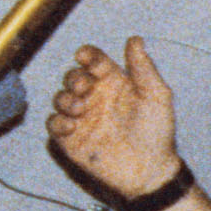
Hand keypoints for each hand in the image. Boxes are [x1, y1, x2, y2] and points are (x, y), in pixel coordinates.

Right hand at [47, 39, 181, 206]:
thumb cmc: (157, 133)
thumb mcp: (156, 96)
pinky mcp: (72, 140)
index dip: (88, 56)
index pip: (93, 61)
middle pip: (73, 77)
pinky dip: (58, 122)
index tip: (86, 57)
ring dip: (64, 98)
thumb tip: (135, 39)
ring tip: (79, 108)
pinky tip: (71, 125)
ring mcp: (82, 118)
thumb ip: (143, 68)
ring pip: (60, 98)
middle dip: (74, 78)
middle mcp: (95, 97)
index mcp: (114, 83)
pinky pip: (53, 125)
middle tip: (85, 87)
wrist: (150, 170)